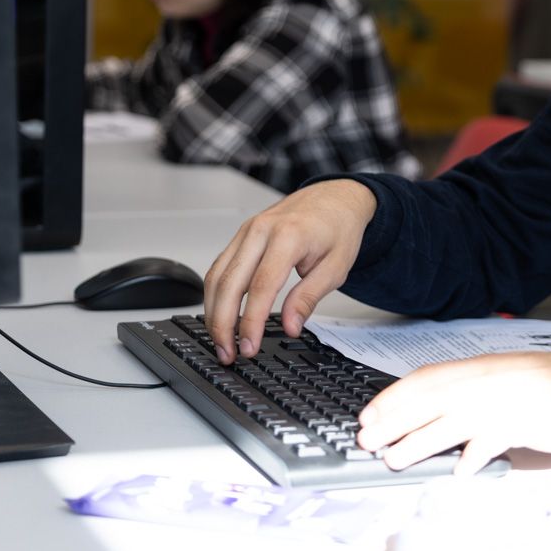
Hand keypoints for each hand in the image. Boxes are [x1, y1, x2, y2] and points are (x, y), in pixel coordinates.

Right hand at [203, 179, 376, 362]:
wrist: (335, 198)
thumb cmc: (338, 228)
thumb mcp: (336, 267)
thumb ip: (309, 297)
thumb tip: (289, 326)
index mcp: (288, 236)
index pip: (261, 286)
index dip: (251, 321)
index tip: (249, 347)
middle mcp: (261, 230)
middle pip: (229, 282)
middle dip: (222, 323)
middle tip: (228, 353)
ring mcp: (246, 231)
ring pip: (216, 275)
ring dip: (213, 312)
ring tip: (221, 341)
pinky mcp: (241, 236)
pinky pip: (219, 267)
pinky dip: (214, 294)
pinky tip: (218, 314)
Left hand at [356, 350, 550, 475]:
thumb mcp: (506, 381)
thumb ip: (474, 393)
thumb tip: (439, 412)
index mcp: (480, 368)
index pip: (425, 378)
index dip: (393, 396)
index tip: (370, 413)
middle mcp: (487, 381)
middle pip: (428, 399)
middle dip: (393, 420)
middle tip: (369, 439)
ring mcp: (504, 401)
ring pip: (449, 421)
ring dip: (418, 441)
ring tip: (395, 458)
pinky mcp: (525, 422)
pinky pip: (491, 442)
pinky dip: (472, 457)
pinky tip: (459, 470)